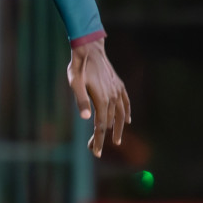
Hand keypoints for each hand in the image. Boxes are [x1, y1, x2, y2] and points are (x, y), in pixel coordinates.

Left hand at [67, 38, 130, 158]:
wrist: (90, 48)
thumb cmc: (79, 67)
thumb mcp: (75, 83)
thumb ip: (81, 101)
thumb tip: (86, 118)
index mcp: (102, 99)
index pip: (101, 127)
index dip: (98, 141)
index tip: (95, 153)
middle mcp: (113, 97)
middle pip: (109, 124)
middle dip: (102, 137)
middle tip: (94, 149)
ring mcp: (118, 91)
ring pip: (120, 115)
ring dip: (117, 129)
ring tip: (117, 141)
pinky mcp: (119, 86)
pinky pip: (126, 103)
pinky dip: (127, 113)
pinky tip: (127, 120)